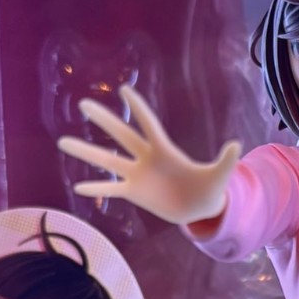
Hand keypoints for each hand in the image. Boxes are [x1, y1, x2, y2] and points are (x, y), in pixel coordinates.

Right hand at [59, 85, 240, 226]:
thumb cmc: (209, 187)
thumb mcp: (219, 176)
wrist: (199, 208)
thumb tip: (236, 145)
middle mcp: (146, 157)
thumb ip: (225, 161)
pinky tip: (77, 186)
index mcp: (165, 150)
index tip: (125, 90)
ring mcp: (137, 174)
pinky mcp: (134, 191)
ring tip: (63, 142)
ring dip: (86, 152)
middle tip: (84, 103)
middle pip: (121, 135)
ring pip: (107, 160)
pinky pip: (111, 189)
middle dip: (104, 120)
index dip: (139, 109)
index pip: (149, 125)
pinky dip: (96, 188)